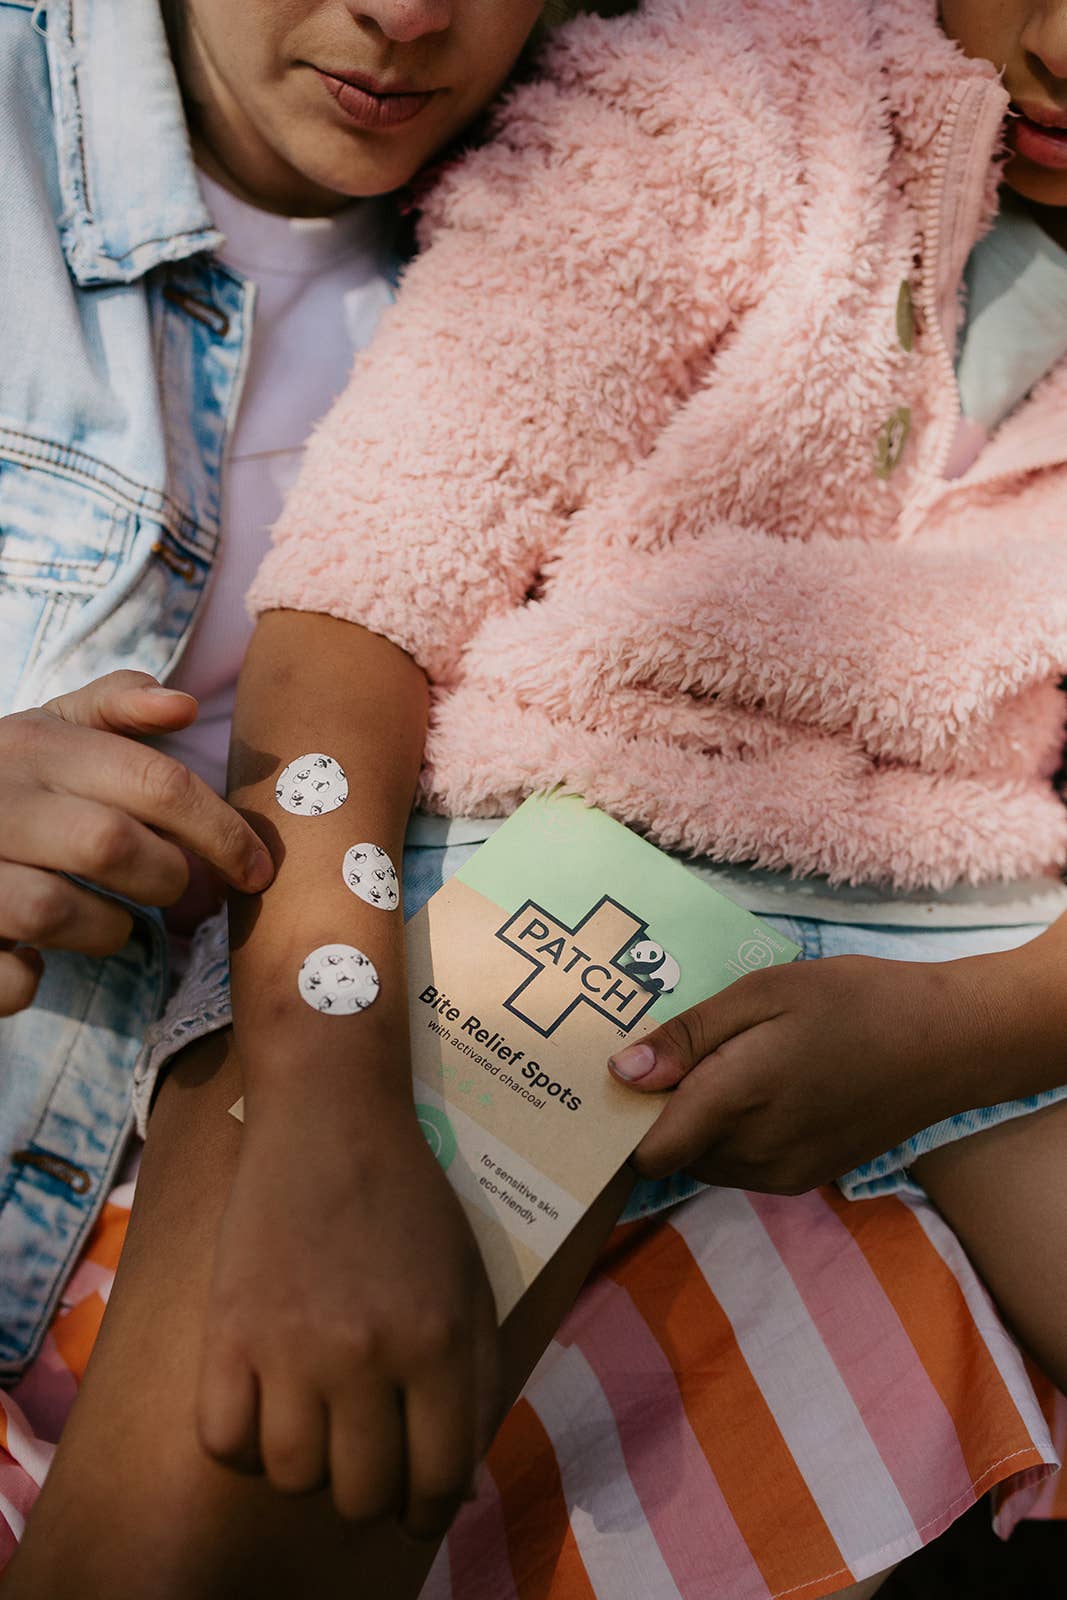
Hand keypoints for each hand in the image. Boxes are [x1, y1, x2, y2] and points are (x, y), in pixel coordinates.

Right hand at [0, 670, 273, 1012]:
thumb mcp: (44, 731)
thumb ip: (112, 709)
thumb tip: (184, 705)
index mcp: (32, 746)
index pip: (155, 783)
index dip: (223, 831)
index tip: (258, 871)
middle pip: (112, 846)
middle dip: (165, 880)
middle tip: (174, 892)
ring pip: (55, 912)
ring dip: (106, 931)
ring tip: (108, 923)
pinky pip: (5, 976)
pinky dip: (28, 979)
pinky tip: (33, 960)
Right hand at [196, 1090, 499, 1536]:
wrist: (330, 1117)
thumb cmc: (410, 1198)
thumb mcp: (468, 1281)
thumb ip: (475, 1381)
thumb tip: (460, 1488)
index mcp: (437, 1343)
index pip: (439, 1482)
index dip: (429, 1509)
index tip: (415, 1502)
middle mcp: (366, 1356)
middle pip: (362, 1496)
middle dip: (369, 1492)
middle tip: (364, 1457)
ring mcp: (290, 1346)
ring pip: (291, 1478)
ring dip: (306, 1466)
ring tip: (313, 1425)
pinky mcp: (227, 1330)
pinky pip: (224, 1441)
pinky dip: (242, 1443)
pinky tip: (262, 1407)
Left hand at [609, 954, 1007, 1193]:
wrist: (946, 1044)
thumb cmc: (851, 1001)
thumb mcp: (763, 992)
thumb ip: (689, 1036)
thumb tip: (622, 1073)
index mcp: (737, 1101)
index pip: (648, 1152)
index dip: (625, 1121)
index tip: (622, 1079)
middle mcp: (754, 1154)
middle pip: (674, 1153)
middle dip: (665, 1113)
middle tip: (681, 1052)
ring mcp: (783, 1174)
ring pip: (706, 1161)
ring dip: (701, 1124)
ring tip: (728, 1061)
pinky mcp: (806, 1179)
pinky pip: (742, 1166)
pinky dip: (735, 1134)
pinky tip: (762, 1085)